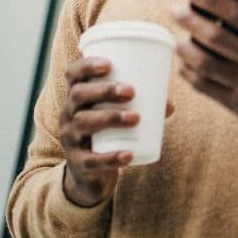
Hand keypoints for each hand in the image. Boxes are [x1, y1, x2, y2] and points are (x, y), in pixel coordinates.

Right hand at [59, 58, 174, 206]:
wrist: (89, 172)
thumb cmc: (107, 131)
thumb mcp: (118, 114)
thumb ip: (143, 106)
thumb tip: (169, 105)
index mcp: (78, 96)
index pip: (73, 74)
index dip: (86, 66)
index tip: (108, 64)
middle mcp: (68, 113)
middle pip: (78, 95)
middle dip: (104, 90)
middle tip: (131, 91)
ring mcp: (70, 138)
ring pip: (83, 123)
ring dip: (110, 117)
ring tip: (136, 118)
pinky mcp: (78, 163)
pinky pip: (90, 160)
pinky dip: (110, 157)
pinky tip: (128, 155)